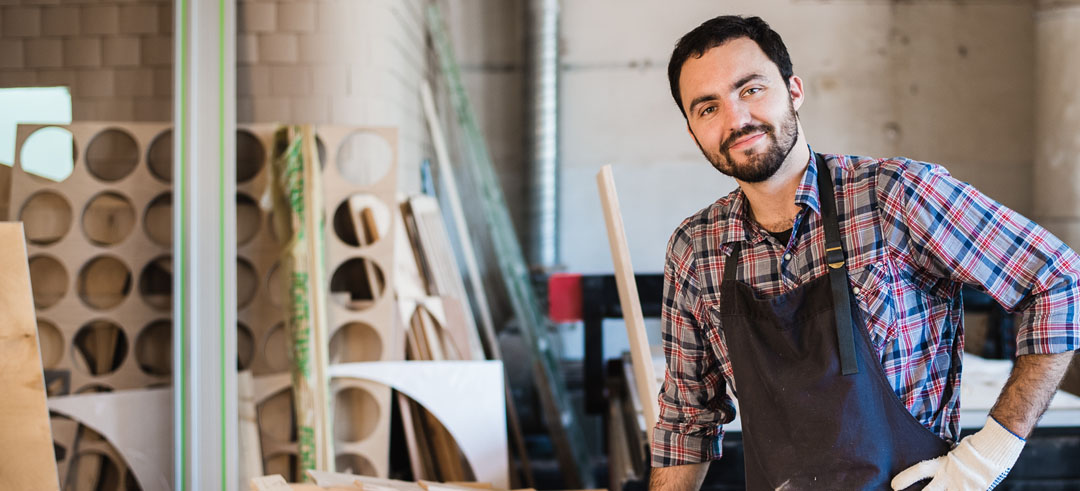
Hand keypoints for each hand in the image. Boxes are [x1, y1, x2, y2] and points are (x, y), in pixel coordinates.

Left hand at [891, 417, 1024, 490]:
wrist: (997, 446)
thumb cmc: (976, 447)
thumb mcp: (954, 452)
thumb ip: (944, 463)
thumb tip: (933, 469)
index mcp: (944, 463)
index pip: (920, 470)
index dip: (906, 478)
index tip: (894, 486)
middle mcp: (951, 476)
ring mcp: (964, 487)